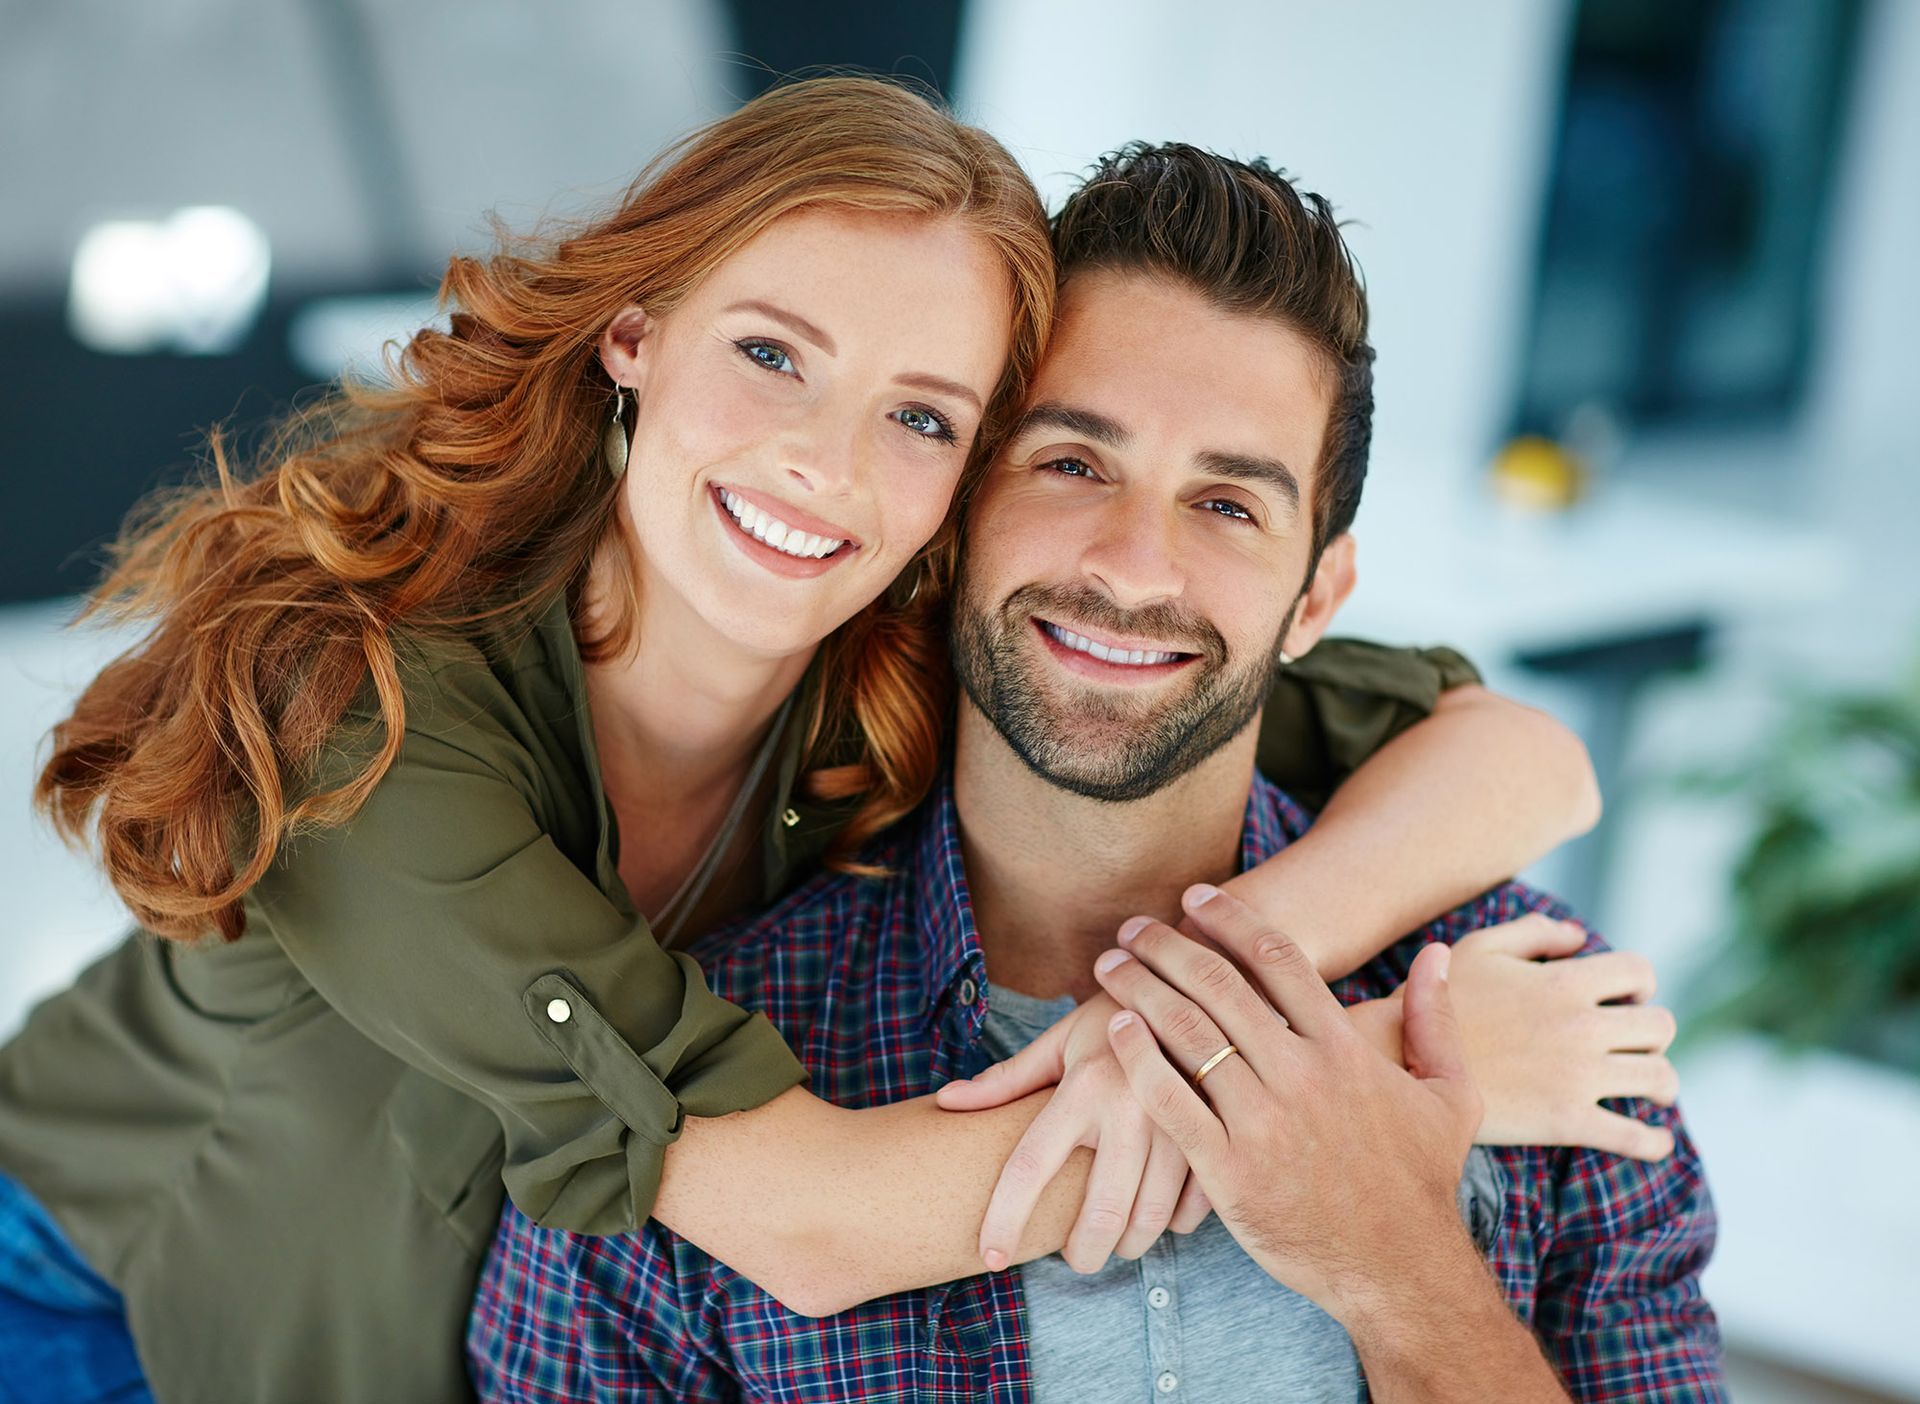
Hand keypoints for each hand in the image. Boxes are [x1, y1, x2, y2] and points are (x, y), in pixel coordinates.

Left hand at [935, 991, 1210, 1271]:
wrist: (1196, 984)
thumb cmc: (1113, 1018)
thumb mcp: (1059, 1042)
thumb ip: (1006, 1079)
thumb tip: (946, 1102)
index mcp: (1082, 1086)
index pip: (1029, 1168)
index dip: (1003, 1219)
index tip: (989, 1257)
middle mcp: (1129, 1108)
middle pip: (1098, 1215)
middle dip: (1081, 1254)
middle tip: (1074, 1259)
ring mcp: (1177, 1125)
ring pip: (1148, 1220)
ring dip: (1127, 1245)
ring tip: (1115, 1242)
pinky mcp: (1214, 1134)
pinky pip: (1192, 1207)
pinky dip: (1172, 1225)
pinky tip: (1158, 1217)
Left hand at [1095, 885, 1481, 1325]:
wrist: (1401, 1271)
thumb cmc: (1422, 1183)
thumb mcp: (1450, 1096)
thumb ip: (1437, 1019)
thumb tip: (1435, 953)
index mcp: (1345, 1050)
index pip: (1278, 960)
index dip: (1230, 919)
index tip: (1196, 896)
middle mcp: (1302, 1076)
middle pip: (1220, 987)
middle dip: (1168, 945)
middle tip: (1133, 925)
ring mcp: (1263, 1123)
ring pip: (1187, 1035)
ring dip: (1141, 989)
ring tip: (1111, 965)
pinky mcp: (1230, 1171)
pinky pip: (1169, 1103)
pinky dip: (1136, 1059)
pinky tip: (1113, 1031)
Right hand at [1453, 914, 1677, 1157]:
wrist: (1401, 1058)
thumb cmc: (1436, 999)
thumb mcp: (1478, 948)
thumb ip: (1533, 933)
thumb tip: (1579, 935)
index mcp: (1565, 981)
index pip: (1640, 974)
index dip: (1639, 986)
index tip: (1627, 1000)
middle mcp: (1582, 1026)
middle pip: (1660, 1027)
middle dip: (1652, 1034)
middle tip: (1636, 1046)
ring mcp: (1578, 1076)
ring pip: (1660, 1079)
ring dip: (1662, 1085)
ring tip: (1652, 1092)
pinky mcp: (1567, 1122)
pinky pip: (1634, 1137)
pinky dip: (1653, 1143)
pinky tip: (1655, 1142)